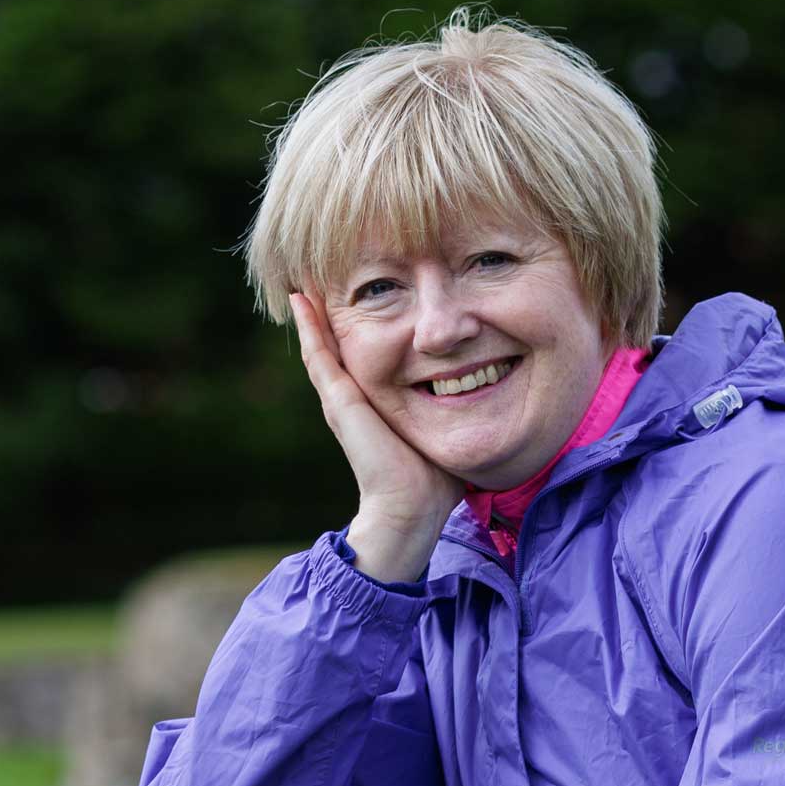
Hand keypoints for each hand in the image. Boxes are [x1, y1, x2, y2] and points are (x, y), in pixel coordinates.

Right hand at [288, 290, 461, 581]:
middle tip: (319, 276)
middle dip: (329, 313)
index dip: (358, 326)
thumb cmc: (434, 478)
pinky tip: (300, 300)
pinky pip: (318, 355)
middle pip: (335, 346)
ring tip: (303, 280)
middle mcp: (351, 399)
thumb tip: (485, 390)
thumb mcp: (443, 428)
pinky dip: (308, 327)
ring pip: (319, 345)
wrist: (413, 509)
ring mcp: (340, 399)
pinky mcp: (339, 402)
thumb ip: (454, 408)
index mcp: (373, 404)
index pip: (362, 356)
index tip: (364, 294)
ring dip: (310, 313)